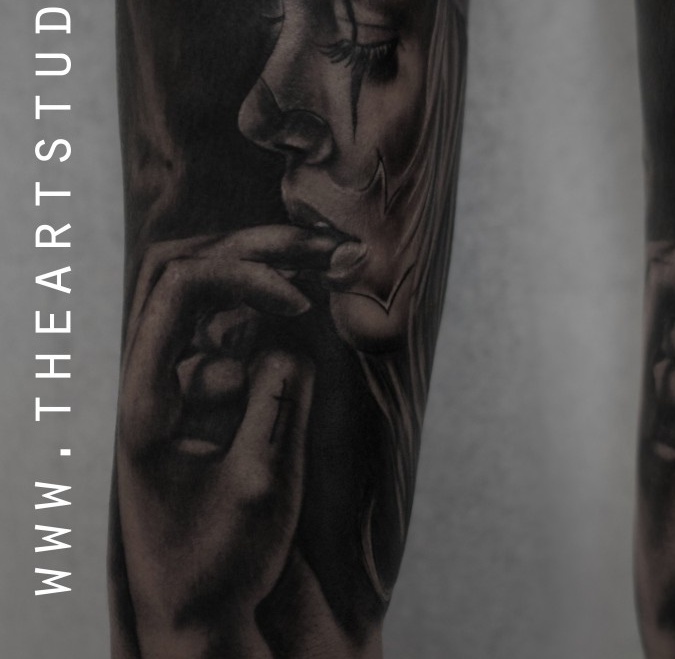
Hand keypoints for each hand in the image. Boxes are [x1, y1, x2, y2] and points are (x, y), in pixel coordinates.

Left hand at [116, 226, 337, 654]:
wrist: (200, 612)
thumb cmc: (221, 560)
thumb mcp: (259, 487)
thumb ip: (276, 404)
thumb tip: (291, 340)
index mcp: (147, 398)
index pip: (180, 290)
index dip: (244, 276)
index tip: (300, 305)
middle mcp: (156, 376)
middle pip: (188, 267)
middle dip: (259, 248)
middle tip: (331, 248)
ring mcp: (181, 379)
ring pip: (213, 289)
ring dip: (272, 266)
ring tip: (341, 260)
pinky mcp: (210, 390)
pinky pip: (237, 326)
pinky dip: (278, 303)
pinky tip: (326, 298)